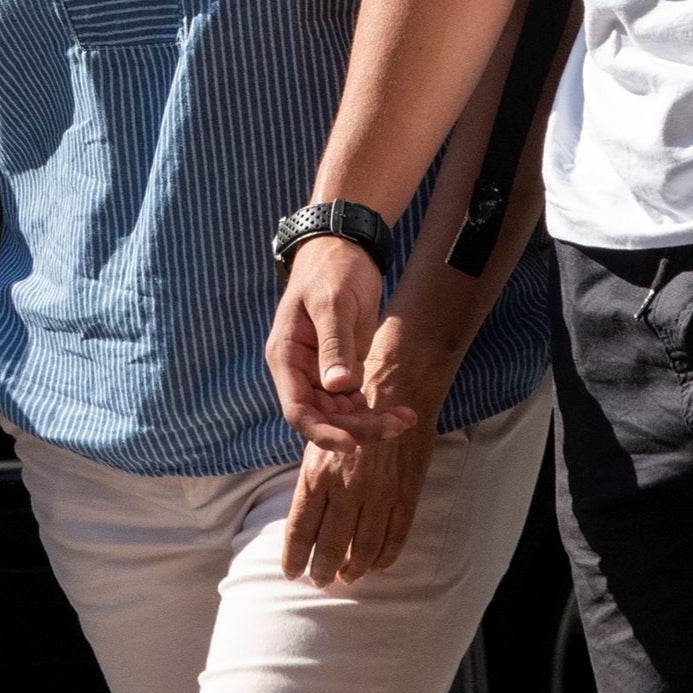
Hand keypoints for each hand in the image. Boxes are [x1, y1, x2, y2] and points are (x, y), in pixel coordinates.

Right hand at [266, 238, 415, 453]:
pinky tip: (402, 412)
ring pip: (341, 414)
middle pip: (323, 417)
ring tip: (406, 419)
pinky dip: (375, 411)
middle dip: (358, 427)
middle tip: (397, 426)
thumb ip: (334, 345)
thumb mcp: (333, 304)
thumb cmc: (331, 270)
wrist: (345, 248)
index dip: (322, 431)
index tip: (351, 444)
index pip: (297, 409)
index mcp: (286, 357)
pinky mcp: (341, 369)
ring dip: (371, 422)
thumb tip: (338, 388)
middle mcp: (300, 371)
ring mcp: (320, 372)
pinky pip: (354, 402)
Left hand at [280, 347, 442, 585]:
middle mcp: (345, 487)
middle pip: (331, 547)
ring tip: (347, 577)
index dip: (294, 557)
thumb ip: (314, 483)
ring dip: (353, 569)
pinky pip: (394, 538)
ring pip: (363, 549)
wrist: (398, 386)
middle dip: (322, 570)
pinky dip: (383, 558)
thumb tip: (306, 525)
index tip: (291, 573)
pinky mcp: (405, 494)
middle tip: (320, 581)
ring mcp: (378, 493)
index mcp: (318, 473)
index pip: (301, 529)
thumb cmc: (352, 412)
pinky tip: (375, 565)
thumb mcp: (321, 444)